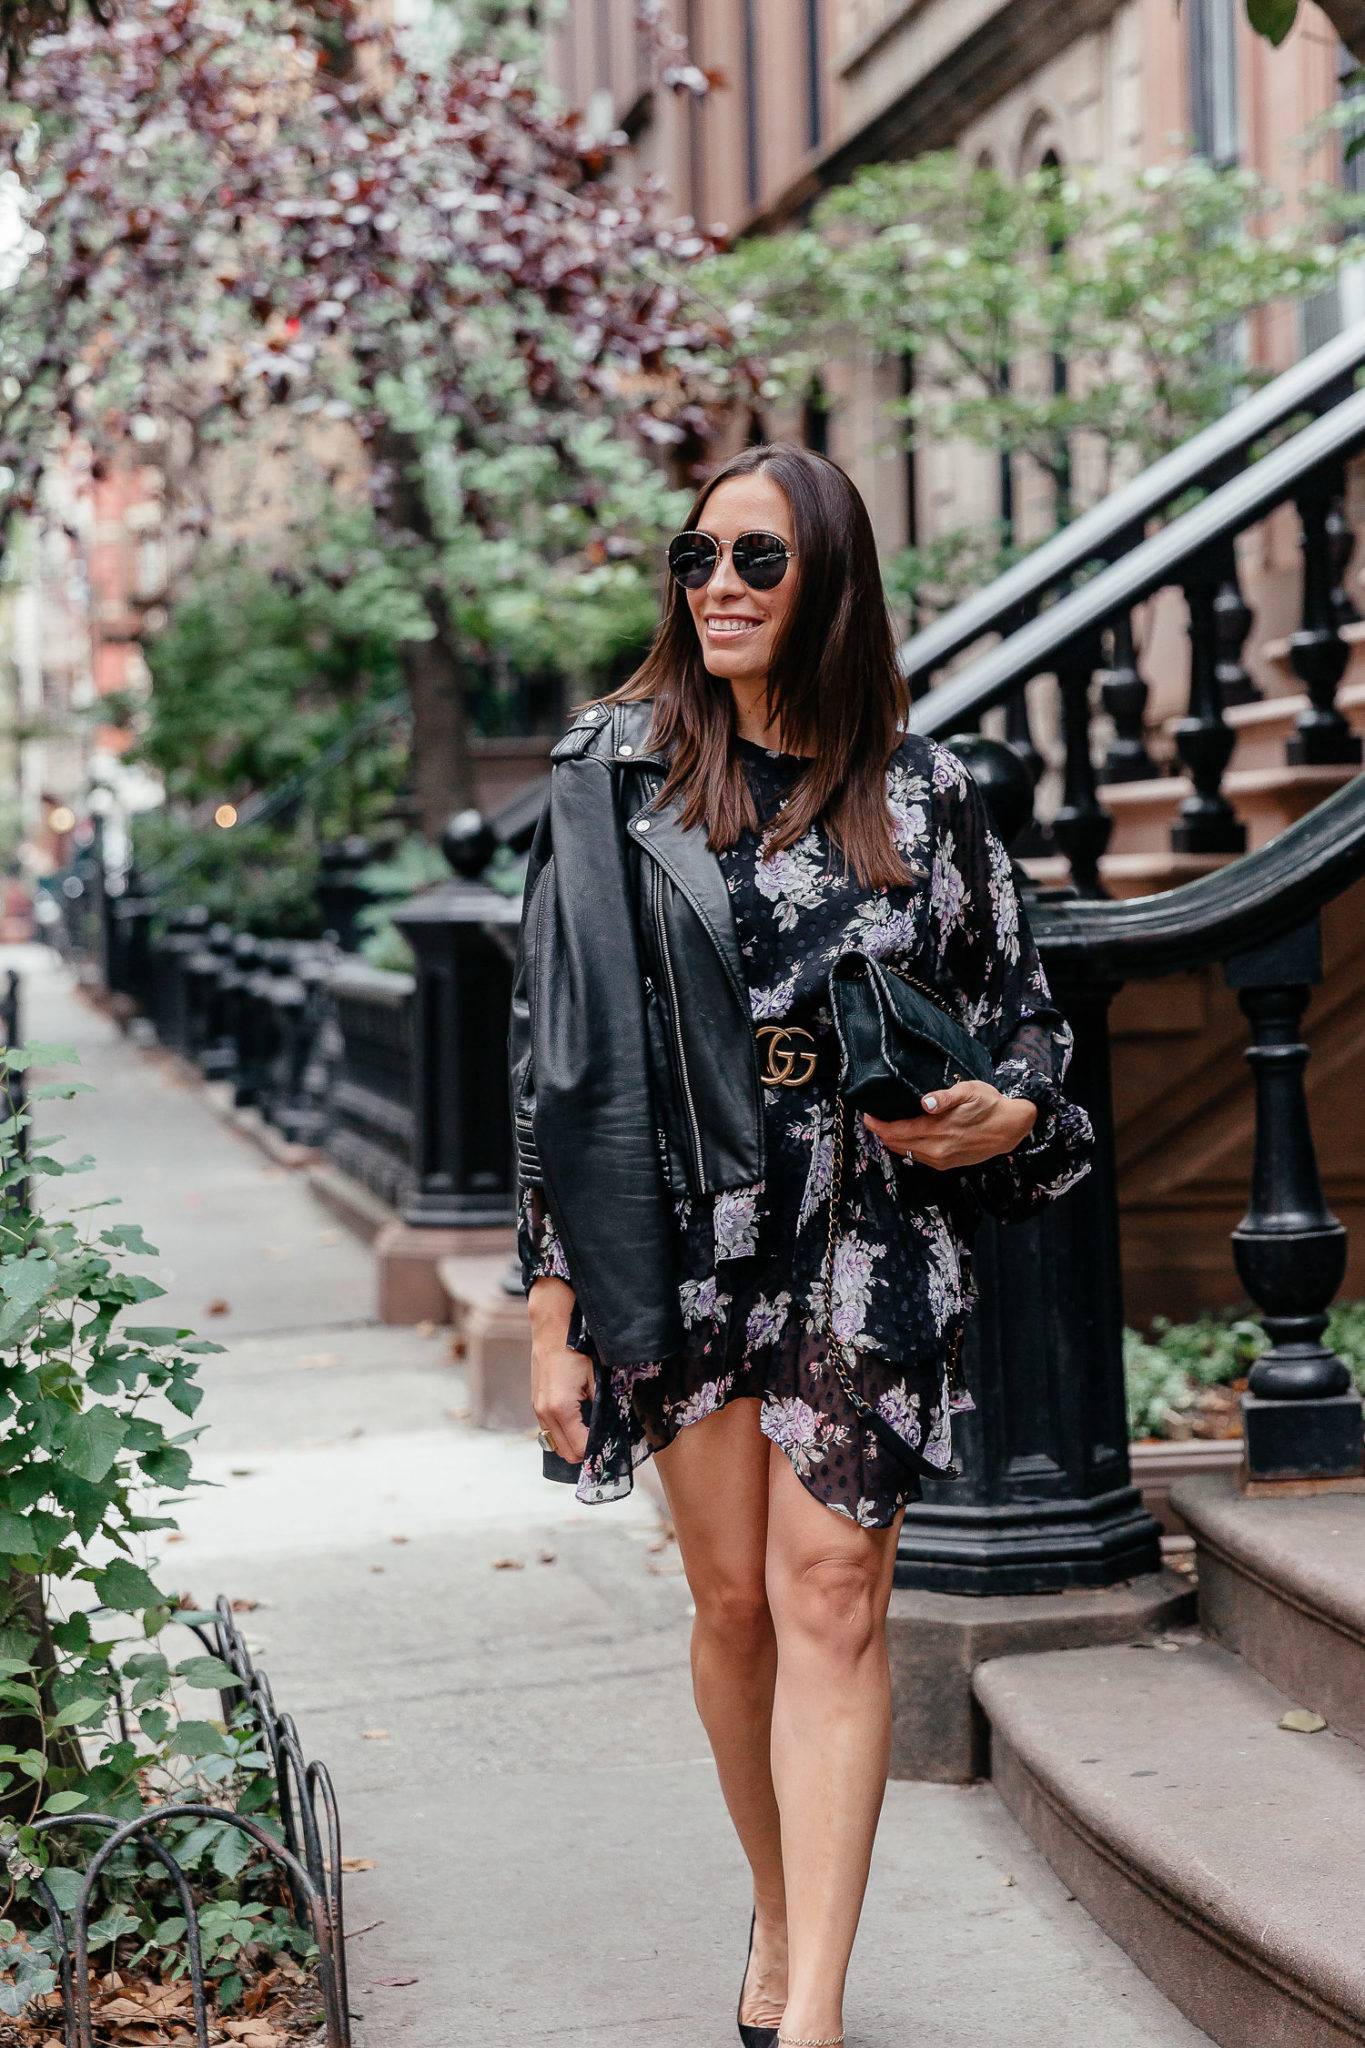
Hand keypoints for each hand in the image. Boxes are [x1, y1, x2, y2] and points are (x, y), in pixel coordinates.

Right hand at [529, 1276, 592, 1461]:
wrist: (552, 1328)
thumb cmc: (576, 1349)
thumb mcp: (596, 1378)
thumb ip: (601, 1407)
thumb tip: (609, 1428)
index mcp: (561, 1409)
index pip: (580, 1448)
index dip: (597, 1451)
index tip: (610, 1445)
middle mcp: (545, 1413)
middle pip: (565, 1453)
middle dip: (584, 1452)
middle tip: (602, 1441)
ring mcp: (538, 1408)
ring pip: (555, 1443)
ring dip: (572, 1442)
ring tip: (590, 1430)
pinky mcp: (536, 1402)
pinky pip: (549, 1429)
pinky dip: (563, 1431)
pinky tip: (578, 1418)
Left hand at [864, 1080, 1036, 1170]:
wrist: (1011, 1129)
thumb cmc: (990, 1105)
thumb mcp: (969, 1091)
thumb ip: (944, 1097)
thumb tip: (925, 1103)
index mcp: (937, 1130)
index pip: (894, 1131)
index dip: (876, 1124)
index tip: (867, 1114)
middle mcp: (935, 1149)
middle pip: (894, 1144)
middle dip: (880, 1131)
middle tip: (874, 1116)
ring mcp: (940, 1159)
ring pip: (904, 1152)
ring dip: (892, 1140)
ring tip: (887, 1124)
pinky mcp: (946, 1164)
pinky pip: (917, 1157)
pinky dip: (907, 1146)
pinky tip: (907, 1135)